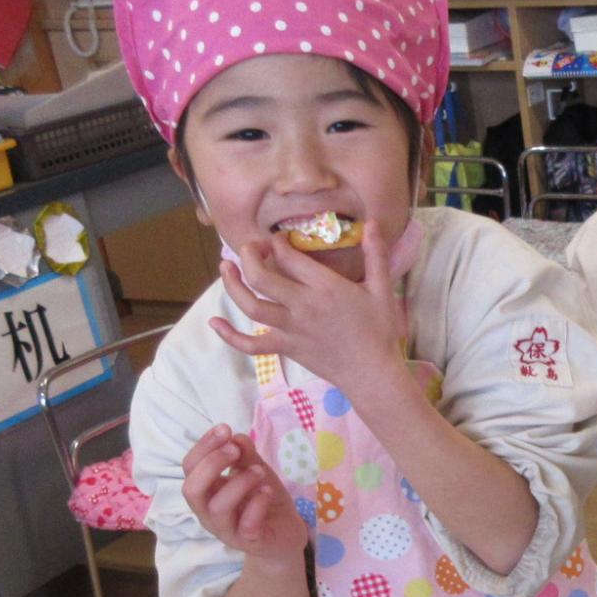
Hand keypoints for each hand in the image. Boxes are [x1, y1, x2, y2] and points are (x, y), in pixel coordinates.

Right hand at [179, 425, 308, 562]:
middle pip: (191, 489)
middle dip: (212, 464)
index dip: (203, 446)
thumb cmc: (262, 498)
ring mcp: (226, 530)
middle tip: (235, 450)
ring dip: (240, 482)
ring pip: (218, 507)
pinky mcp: (249, 542)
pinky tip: (267, 492)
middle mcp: (208, 512)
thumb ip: (245, 454)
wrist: (286, 532)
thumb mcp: (255, 469)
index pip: (190, 467)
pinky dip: (257, 504)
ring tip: (259, 472)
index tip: (225, 429)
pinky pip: (246, 525)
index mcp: (206, 491)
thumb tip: (236, 437)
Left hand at [210, 217, 415, 404]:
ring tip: (226, 268)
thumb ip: (376, 254)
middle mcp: (302, 306)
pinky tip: (215, 323)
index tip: (278, 239)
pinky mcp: (286, 348)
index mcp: (325, 287)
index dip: (277, 242)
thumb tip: (371, 223)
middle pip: (261, 276)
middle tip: (250, 248)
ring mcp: (291, 329)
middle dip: (249, 255)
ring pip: (251, 305)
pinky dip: (230, 336)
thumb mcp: (382, 290)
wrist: (372, 373)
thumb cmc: (379, 331)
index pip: (288, 256)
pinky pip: (252, 344)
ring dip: (232, 285)